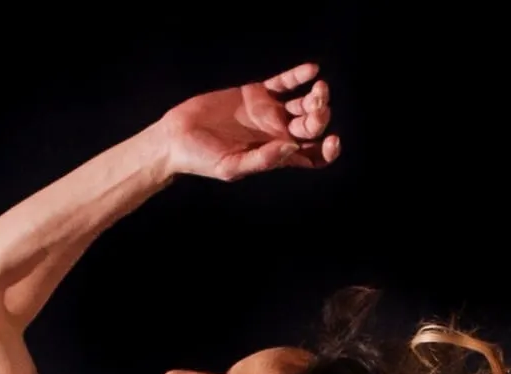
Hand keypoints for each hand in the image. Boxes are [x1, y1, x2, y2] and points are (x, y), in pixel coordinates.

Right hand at [160, 64, 339, 181]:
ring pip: (302, 104)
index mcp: (276, 156)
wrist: (177, 137)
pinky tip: (310, 70)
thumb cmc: (202, 159)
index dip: (328, 151)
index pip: (312, 157)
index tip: (333, 140)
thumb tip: (291, 147)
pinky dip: (298, 76)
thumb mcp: (232, 166)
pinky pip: (284, 82)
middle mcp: (276, 134)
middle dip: (320, 117)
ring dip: (315, 96)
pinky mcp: (256, 93)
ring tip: (319, 89)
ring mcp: (268, 112)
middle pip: (312, 127)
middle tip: (318, 107)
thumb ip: (262, 159)